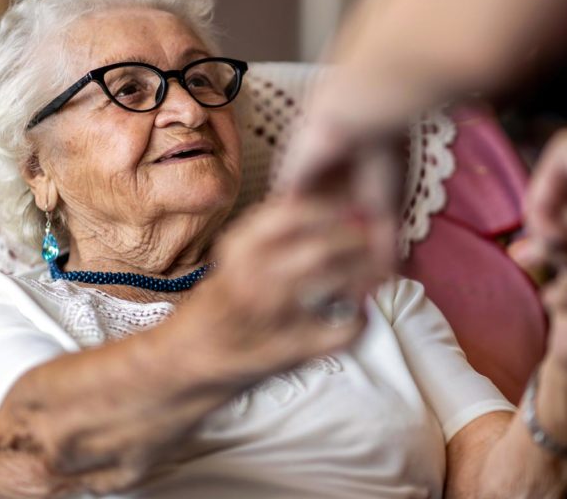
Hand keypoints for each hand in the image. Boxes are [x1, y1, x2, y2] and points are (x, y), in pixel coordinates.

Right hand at [185, 197, 384, 382]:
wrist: (186, 361)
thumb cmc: (221, 303)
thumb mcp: (236, 257)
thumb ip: (274, 232)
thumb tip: (331, 204)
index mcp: (239, 247)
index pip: (293, 212)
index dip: (333, 206)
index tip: (354, 206)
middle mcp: (251, 277)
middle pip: (321, 246)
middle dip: (359, 239)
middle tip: (379, 237)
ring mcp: (269, 316)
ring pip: (335, 281)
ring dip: (366, 271)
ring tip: (380, 269)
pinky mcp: (288, 351)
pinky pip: (340, 331)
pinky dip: (360, 319)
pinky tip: (359, 313)